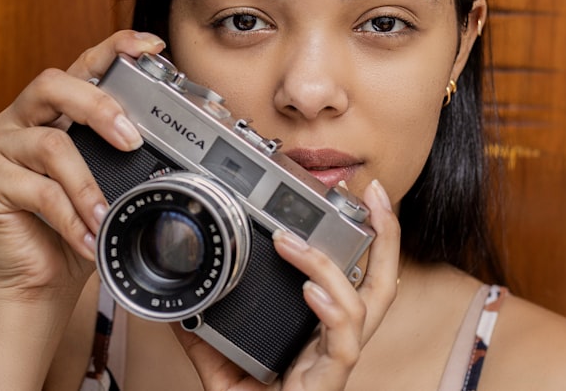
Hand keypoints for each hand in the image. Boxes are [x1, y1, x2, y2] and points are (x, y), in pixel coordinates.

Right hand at [0, 30, 165, 305]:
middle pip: (55, 84)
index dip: (115, 48)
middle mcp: (22, 119)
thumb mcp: (111, 185)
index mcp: (55, 110)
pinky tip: (87, 237)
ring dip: (87, 184)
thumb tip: (179, 145)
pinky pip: (37, 191)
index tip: (151, 46)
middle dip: (99, 106)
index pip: (84, 65)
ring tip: (107, 215)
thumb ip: (128, 157)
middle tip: (131, 139)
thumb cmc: (77, 231)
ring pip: (50, 144)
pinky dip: (70, 217)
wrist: (36, 285)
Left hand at [173, 178, 400, 390]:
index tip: (352, 198)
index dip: (363, 238)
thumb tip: (180, 305)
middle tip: (372, 193)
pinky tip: (311, 292)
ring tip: (293, 242)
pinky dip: (332, 310)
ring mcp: (336, 361)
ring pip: (368, 304)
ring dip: (331, 265)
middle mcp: (337, 342)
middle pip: (382, 281)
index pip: (355, 276)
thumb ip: (205, 339)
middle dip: (386, 234)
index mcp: (321, 332)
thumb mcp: (223, 373)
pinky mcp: (328, 383)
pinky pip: (343, 343)